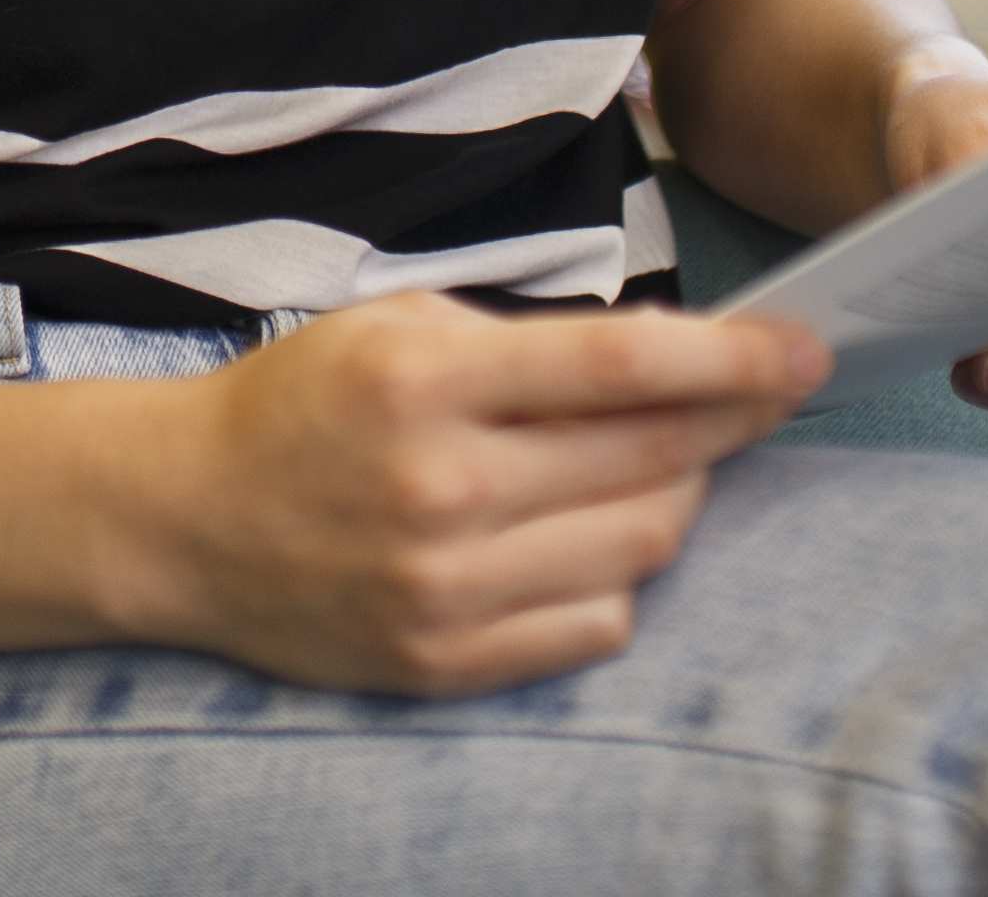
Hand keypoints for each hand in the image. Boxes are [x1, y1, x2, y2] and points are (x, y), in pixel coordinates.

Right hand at [151, 288, 827, 695]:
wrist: (185, 519)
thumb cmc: (303, 402)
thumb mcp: (397, 324)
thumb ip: (526, 340)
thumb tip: (671, 353)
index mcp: (423, 382)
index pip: (620, 368)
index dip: (730, 359)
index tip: (803, 350)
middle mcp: (440, 490)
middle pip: (650, 461)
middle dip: (730, 420)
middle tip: (761, 393)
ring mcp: (445, 589)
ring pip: (640, 547)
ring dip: (677, 496)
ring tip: (662, 461)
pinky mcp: (445, 662)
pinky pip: (596, 625)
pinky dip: (618, 576)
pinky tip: (589, 535)